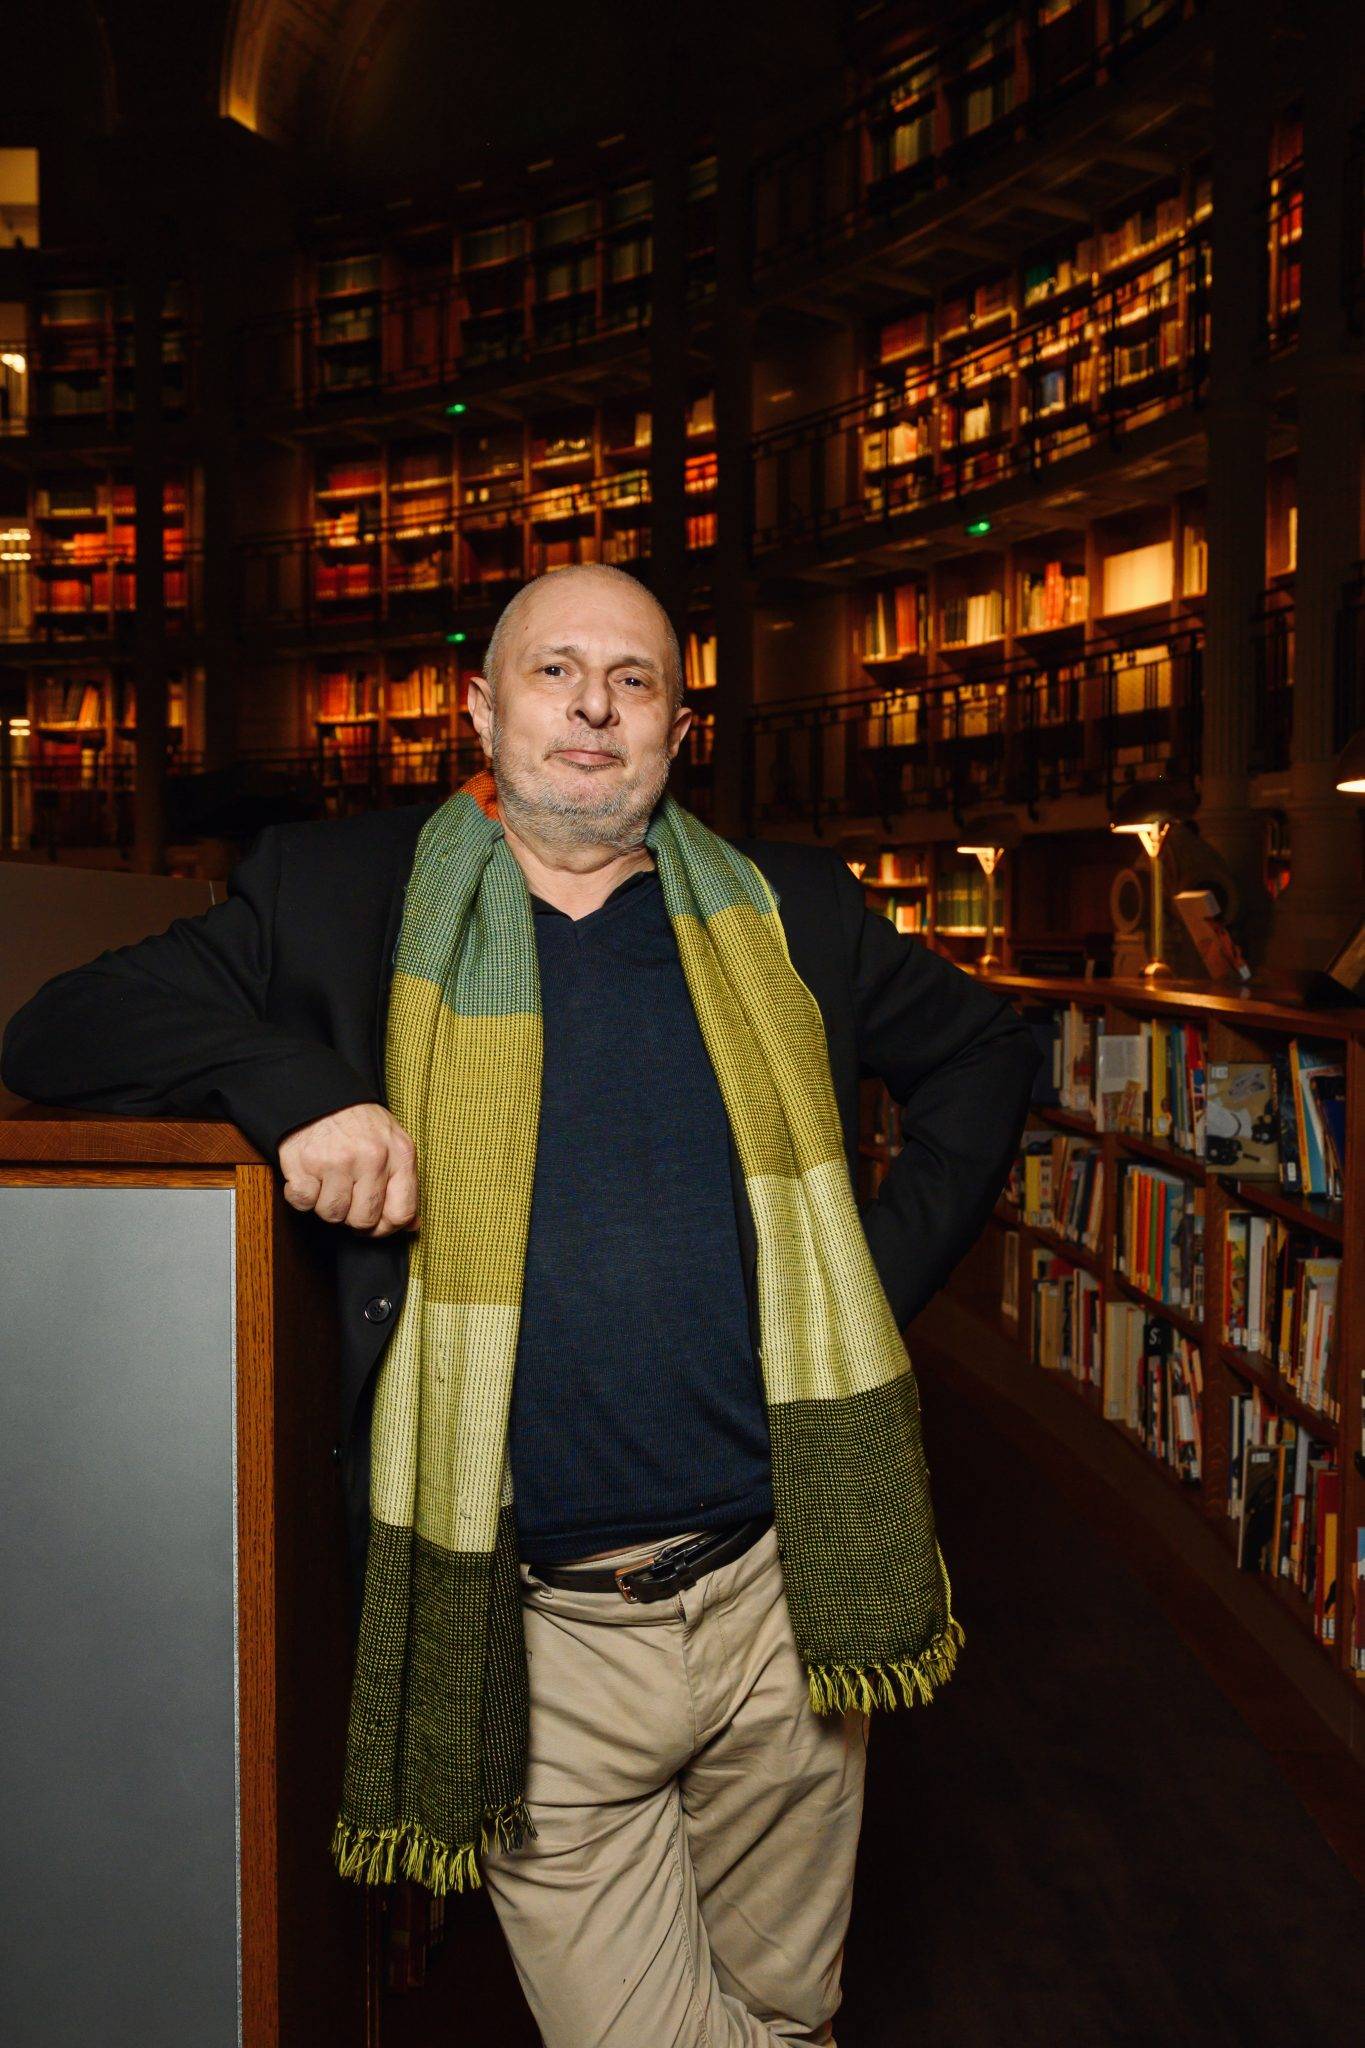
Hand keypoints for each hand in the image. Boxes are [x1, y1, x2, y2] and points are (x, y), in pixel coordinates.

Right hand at [278, 1102, 419, 1236]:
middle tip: (348, 1199)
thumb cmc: (359, 1123)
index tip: (375, 1223)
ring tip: (329, 1181)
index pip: (401, 1213)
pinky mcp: (305, 1162)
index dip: (386, 1228)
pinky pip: (303, 1203)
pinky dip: (302, 1196)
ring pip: (332, 1214)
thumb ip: (404, 1183)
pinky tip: (310, 1177)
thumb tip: (412, 1225)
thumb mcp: (393, 1143)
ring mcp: (337, 1160)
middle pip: (364, 1220)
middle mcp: (371, 1157)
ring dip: (327, 1205)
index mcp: (400, 1153)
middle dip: (353, 1218)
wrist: (322, 1093)